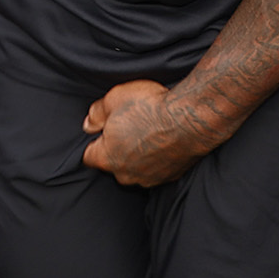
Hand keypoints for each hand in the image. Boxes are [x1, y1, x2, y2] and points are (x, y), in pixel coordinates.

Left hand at [81, 80, 217, 186]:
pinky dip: (157, 159)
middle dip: (116, 148)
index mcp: (107, 158)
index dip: (94, 140)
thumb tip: (89, 124)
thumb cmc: (151, 107)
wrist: (190, 119)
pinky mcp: (170, 177)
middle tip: (128, 126)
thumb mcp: (114, 98)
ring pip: (135, 169)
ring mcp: (149, 179)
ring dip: (138, 155)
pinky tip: (163, 141)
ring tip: (148, 133)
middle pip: (112, 164)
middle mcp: (126, 175)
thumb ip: (97, 113)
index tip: (103, 129)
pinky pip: (156, 170)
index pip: (88, 156)